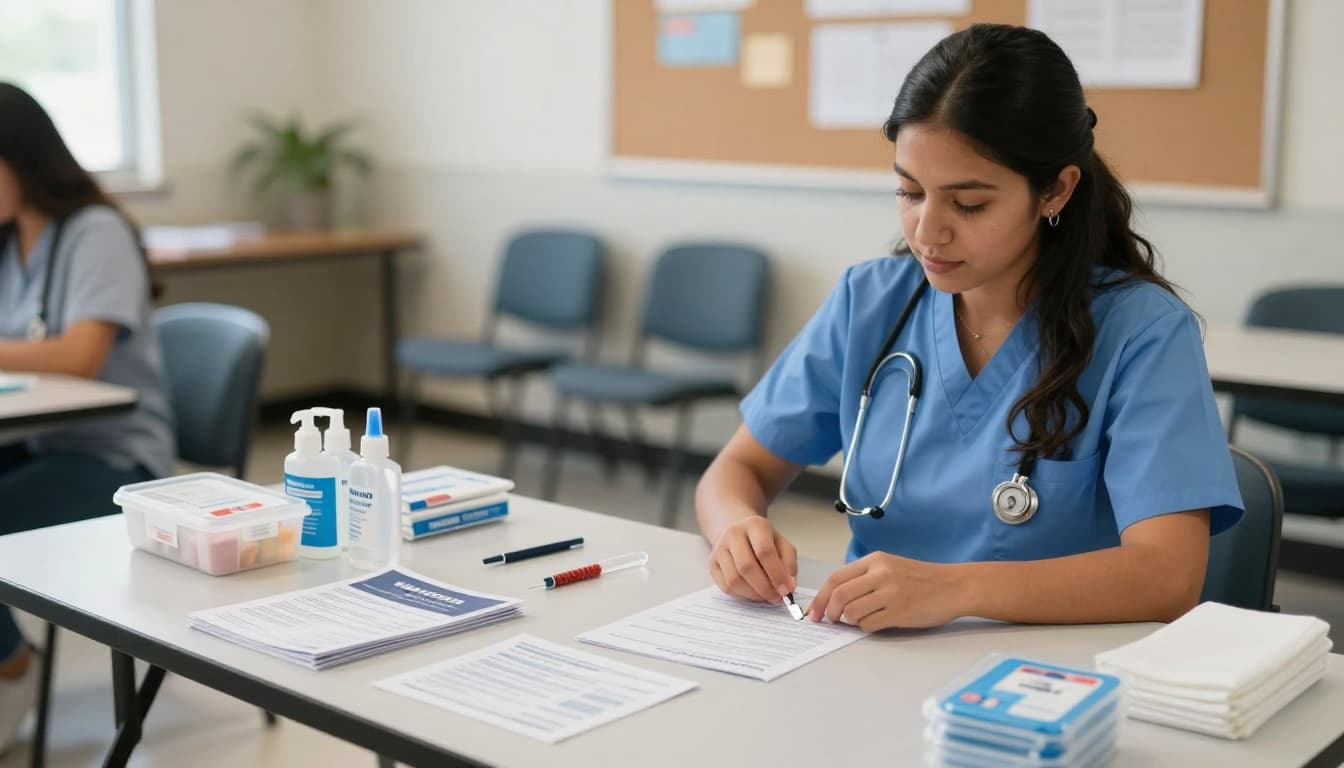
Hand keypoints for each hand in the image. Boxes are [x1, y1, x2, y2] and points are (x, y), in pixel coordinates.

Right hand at [709, 516, 797, 601]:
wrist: (739, 534)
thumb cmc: (763, 541)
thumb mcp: (782, 545)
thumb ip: (789, 564)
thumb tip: (788, 585)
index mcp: (755, 525)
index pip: (764, 551)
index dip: (776, 574)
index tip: (786, 590)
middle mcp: (733, 534)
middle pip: (747, 566)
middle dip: (764, 587)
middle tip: (776, 597)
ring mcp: (719, 549)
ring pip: (734, 579)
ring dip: (753, 594)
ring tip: (766, 596)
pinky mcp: (712, 564)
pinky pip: (726, 586)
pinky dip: (742, 595)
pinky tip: (753, 593)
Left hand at [805, 552, 966, 630]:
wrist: (955, 586)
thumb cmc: (922, 579)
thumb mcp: (891, 566)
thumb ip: (865, 577)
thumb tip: (835, 598)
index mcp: (875, 561)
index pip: (836, 578)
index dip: (820, 597)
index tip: (814, 611)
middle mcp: (880, 574)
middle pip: (839, 596)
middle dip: (829, 612)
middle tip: (830, 620)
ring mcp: (890, 594)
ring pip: (852, 612)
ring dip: (850, 621)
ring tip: (861, 619)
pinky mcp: (900, 613)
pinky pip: (869, 625)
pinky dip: (866, 627)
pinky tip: (876, 623)